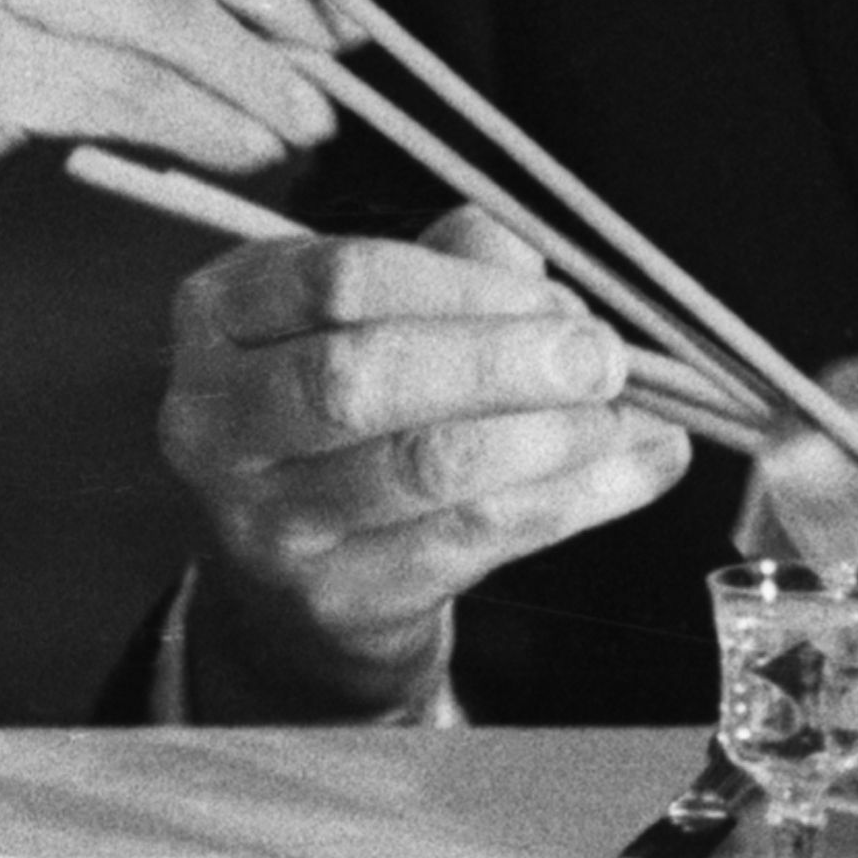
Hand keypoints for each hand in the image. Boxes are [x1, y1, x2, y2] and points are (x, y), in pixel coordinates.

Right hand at [162, 207, 696, 713]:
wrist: (296, 584)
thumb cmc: (346, 415)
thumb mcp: (371, 319)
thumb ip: (448, 270)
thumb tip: (530, 258)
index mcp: (220, 317)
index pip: (339, 281)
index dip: (460, 286)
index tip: (554, 296)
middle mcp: (217, 422)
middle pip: (361, 376)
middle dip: (498, 361)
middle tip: (601, 356)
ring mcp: (267, 522)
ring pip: (424, 465)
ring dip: (551, 434)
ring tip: (631, 414)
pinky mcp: (335, 598)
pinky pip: (471, 540)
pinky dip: (573, 498)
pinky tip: (640, 467)